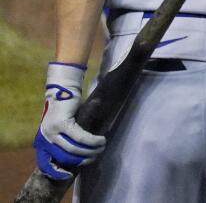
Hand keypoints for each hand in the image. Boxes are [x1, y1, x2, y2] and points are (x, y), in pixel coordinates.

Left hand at [33, 62, 105, 179]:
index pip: (45, 163)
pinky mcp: (63, 123)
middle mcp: (45, 138)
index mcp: (42, 141)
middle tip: (96, 156)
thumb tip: (80, 155)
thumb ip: (66, 140)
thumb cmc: (65, 110)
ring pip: (74, 148)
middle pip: (66, 156)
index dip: (56, 172)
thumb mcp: (62, 127)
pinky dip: (92, 140)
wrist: (63, 90)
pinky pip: (80, 137)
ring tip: (102, 146)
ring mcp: (52, 130)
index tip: (69, 175)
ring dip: (91, 150)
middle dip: (83, 159)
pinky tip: (100, 140)